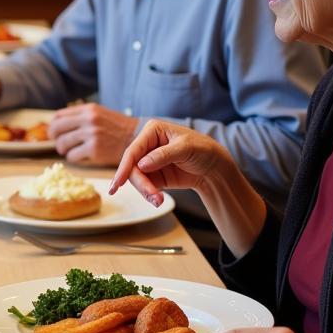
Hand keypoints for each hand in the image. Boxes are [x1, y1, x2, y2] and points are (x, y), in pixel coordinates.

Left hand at [48, 103, 138, 165]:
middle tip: (60, 144)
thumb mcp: (100, 114)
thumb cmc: (116, 128)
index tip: (54, 132)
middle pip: (57, 129)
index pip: (59, 115)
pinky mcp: (94, 150)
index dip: (53, 125)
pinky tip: (81, 157)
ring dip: (63, 149)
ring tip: (70, 151)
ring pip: (63, 143)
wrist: (137, 139)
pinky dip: (73, 158)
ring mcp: (91, 135)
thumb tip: (57, 123)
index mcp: (89, 109)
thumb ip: (81, 116)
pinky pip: (72, 156)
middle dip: (55, 138)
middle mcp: (89, 120)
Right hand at [109, 118, 227, 204]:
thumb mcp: (186, 148)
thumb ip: (163, 155)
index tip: (118, 183)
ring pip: (136, 179)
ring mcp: (149, 162)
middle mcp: (147, 146)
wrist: (215, 167)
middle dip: (141, 184)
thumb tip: (141, 165)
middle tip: (153, 197)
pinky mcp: (153, 176)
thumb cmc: (203, 149)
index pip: (133, 150)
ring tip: (158, 201)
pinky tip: (158, 200)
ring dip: (145, 191)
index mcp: (153, 131)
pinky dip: (149, 195)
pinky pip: (144, 186)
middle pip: (132, 167)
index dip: (124, 167)